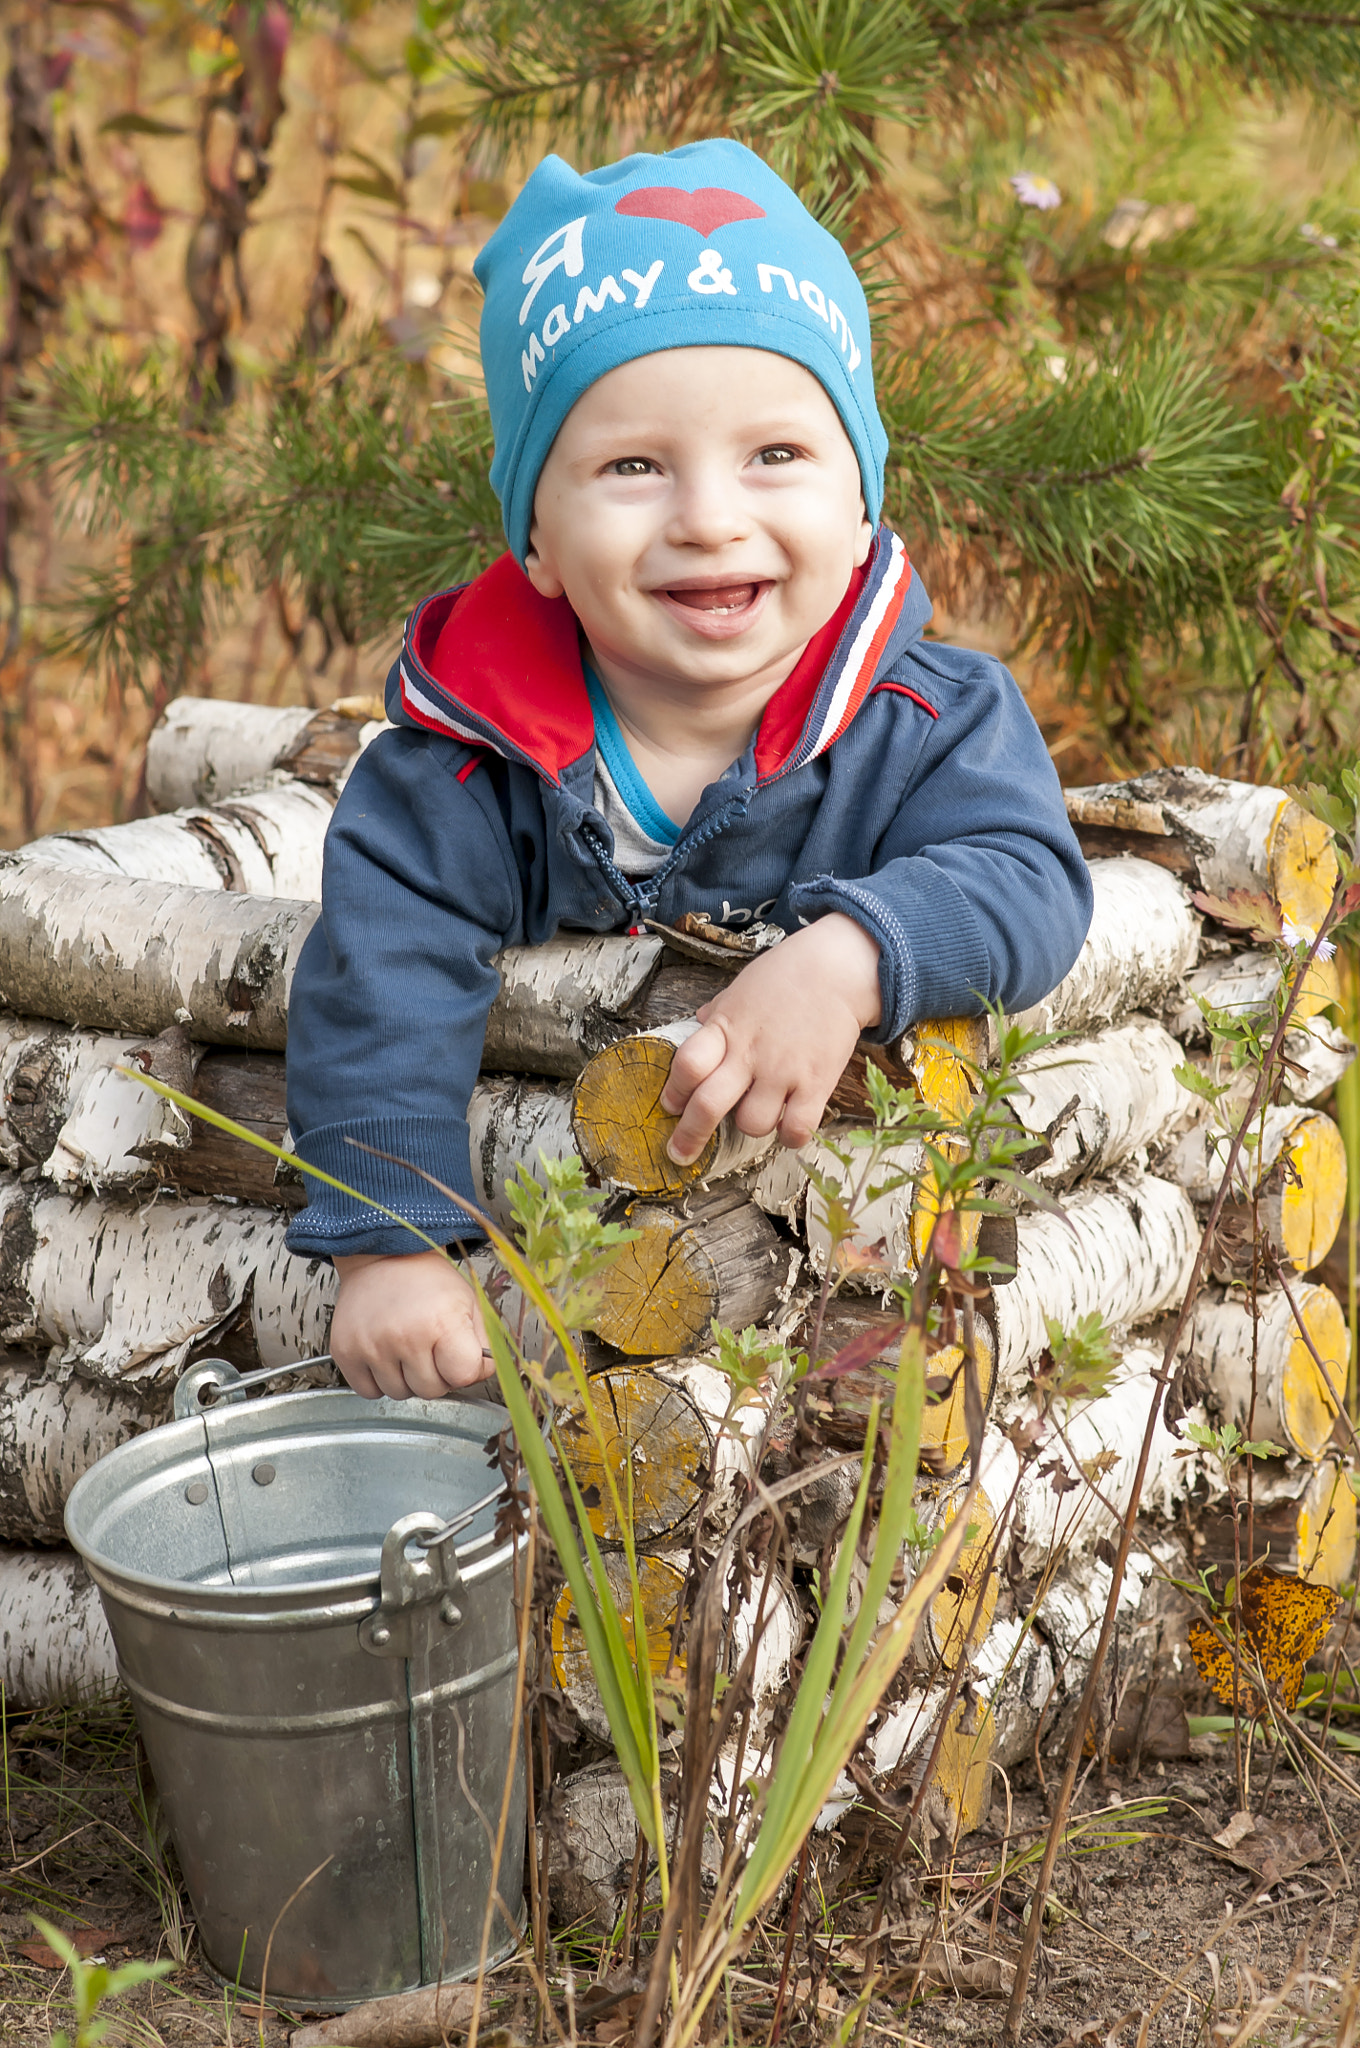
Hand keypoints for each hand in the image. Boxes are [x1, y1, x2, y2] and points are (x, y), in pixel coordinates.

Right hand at [330, 1249, 492, 1399]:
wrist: (382, 1258)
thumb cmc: (427, 1282)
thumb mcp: (469, 1304)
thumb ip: (483, 1346)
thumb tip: (482, 1377)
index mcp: (442, 1322)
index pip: (463, 1376)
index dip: (463, 1368)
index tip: (456, 1353)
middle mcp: (405, 1336)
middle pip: (431, 1391)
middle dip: (435, 1375)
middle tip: (428, 1346)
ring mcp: (372, 1346)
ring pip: (400, 1394)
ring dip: (405, 1378)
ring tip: (405, 1346)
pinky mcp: (346, 1352)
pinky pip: (369, 1392)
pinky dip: (378, 1380)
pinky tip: (385, 1354)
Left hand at [658, 913, 881, 1164]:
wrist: (838, 969)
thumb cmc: (785, 976)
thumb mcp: (740, 990)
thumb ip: (718, 1014)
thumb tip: (698, 1023)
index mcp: (725, 1027)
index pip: (687, 1066)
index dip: (673, 1091)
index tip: (670, 1105)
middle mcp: (750, 1054)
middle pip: (707, 1106)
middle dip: (688, 1136)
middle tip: (680, 1153)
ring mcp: (784, 1072)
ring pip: (752, 1124)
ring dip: (750, 1124)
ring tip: (760, 1108)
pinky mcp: (817, 1084)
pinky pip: (796, 1129)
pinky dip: (789, 1135)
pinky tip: (788, 1122)